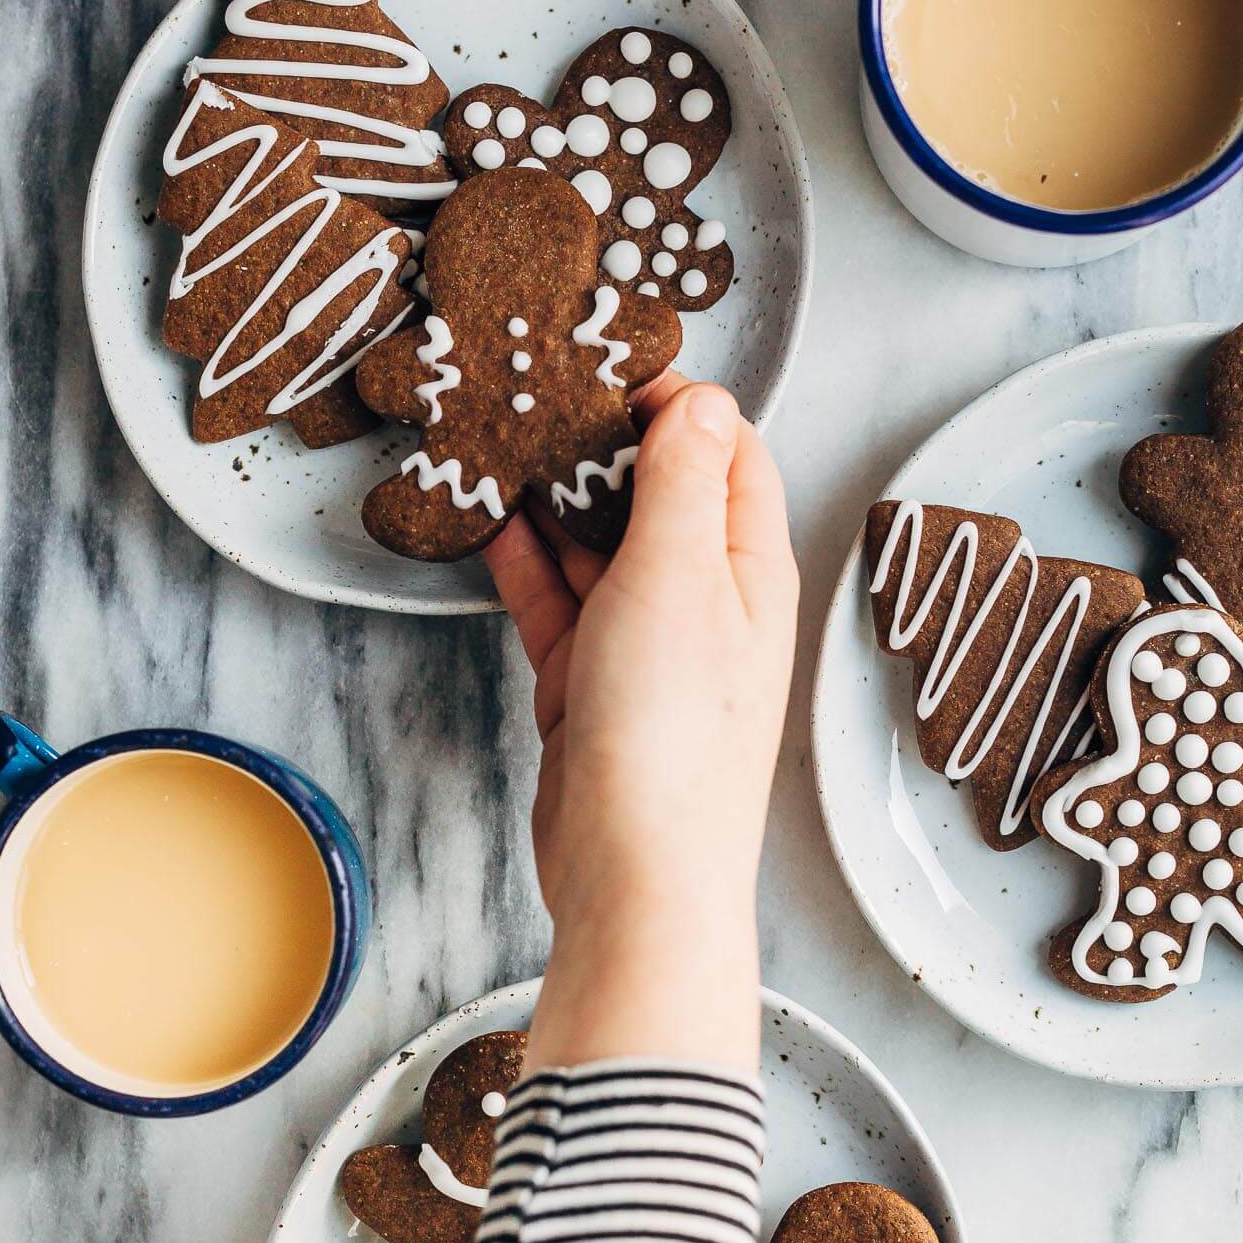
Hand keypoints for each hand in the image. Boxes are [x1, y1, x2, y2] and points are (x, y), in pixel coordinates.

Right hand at [485, 375, 798, 1069]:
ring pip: (602, 547)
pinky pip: (560, 603)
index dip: (678, 403)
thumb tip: (701, 397)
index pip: (729, 453)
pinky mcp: (594, 686)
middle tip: (540, 393)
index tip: (611, 365)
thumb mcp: (678, 577)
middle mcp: (708, 601)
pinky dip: (529, 563)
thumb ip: (682, 482)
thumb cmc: (674, 735)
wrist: (634, 877)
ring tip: (504, 439)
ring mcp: (649, 646)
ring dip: (559, 498)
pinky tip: (491, 522)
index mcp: (752, 568)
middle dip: (606, 443)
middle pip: (661, 494)